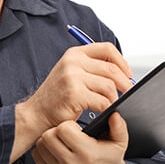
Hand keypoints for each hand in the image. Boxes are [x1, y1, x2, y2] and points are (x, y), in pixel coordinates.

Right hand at [15, 42, 133, 144]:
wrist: (36, 114)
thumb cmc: (57, 97)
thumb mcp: (71, 74)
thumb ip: (91, 68)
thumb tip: (121, 72)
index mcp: (74, 54)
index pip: (107, 49)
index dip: (122, 61)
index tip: (128, 74)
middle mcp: (73, 62)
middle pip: (111, 69)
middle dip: (124, 83)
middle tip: (127, 92)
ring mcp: (72, 77)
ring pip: (109, 86)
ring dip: (114, 98)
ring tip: (112, 105)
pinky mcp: (74, 93)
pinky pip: (102, 101)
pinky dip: (107, 108)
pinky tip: (104, 112)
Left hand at [31, 112, 133, 163]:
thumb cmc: (109, 160)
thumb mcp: (119, 143)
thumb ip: (119, 127)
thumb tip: (114, 115)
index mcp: (88, 154)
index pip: (63, 129)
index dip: (68, 124)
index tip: (75, 128)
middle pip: (48, 136)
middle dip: (56, 130)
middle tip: (66, 133)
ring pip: (41, 145)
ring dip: (48, 139)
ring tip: (61, 140)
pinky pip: (37, 156)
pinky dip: (43, 149)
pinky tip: (56, 149)